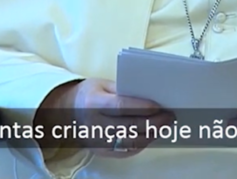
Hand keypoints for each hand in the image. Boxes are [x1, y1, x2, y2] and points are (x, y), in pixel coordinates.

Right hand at [36, 78, 174, 158]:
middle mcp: (93, 124)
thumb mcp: (102, 84)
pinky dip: (142, 144)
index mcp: (93, 103)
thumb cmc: (89, 94)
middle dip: (153, 122)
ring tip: (164, 126)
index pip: (120, 106)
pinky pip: (125, 152)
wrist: (66, 112)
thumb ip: (123, 90)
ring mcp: (96, 141)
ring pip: (129, 142)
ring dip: (151, 135)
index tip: (159, 106)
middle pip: (128, 127)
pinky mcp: (100, 151)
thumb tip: (150, 96)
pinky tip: (152, 136)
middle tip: (169, 117)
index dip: (141, 107)